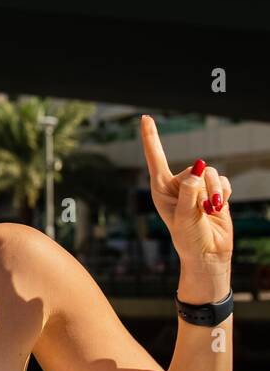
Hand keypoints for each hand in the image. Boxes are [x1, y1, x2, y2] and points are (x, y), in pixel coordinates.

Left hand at [139, 114, 232, 276]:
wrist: (208, 253)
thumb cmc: (188, 237)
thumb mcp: (184, 215)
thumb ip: (189, 191)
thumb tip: (199, 168)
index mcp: (161, 188)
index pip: (155, 157)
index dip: (151, 137)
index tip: (145, 118)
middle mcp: (177, 185)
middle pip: (195, 167)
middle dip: (202, 186)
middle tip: (201, 208)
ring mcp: (196, 188)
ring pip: (212, 173)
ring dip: (215, 191)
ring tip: (210, 210)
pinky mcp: (213, 192)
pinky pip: (224, 182)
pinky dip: (224, 194)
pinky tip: (218, 207)